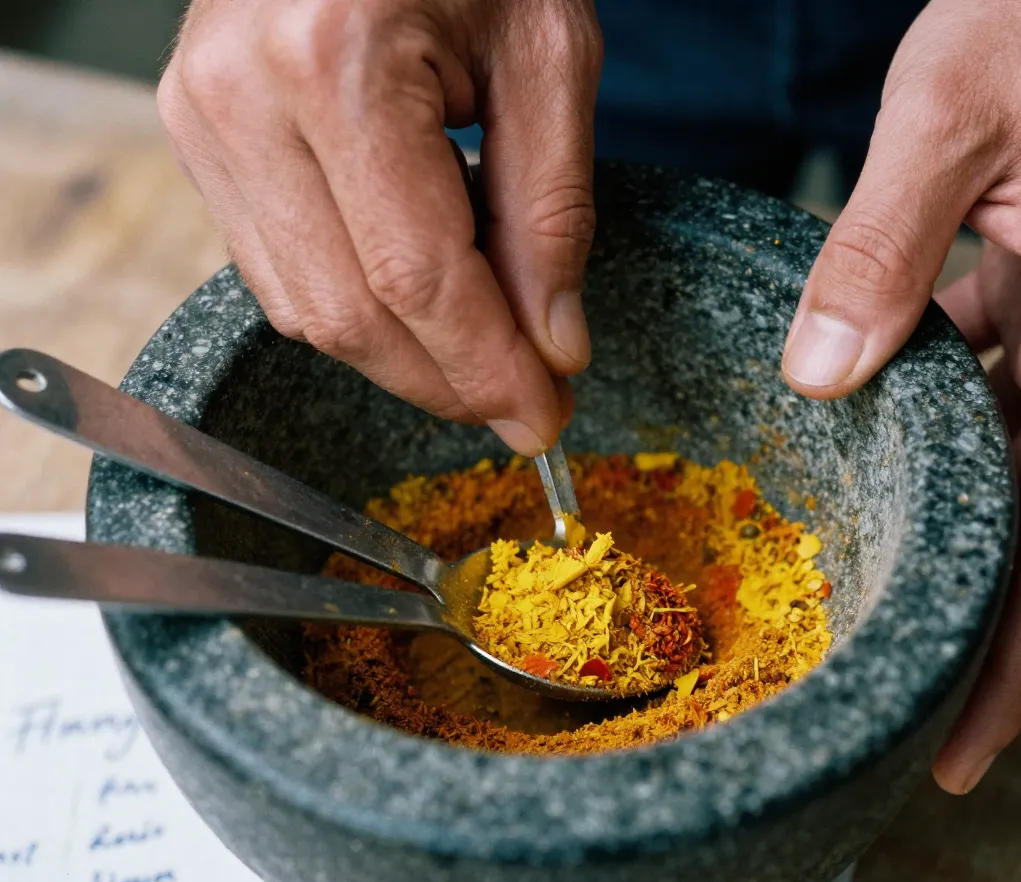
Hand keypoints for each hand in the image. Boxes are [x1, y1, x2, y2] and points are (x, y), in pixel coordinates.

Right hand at [158, 0, 601, 454]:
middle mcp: (243, 98)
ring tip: (482, 348)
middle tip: (521, 403)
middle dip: (446, 381)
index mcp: (335, 57)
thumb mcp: (550, 55)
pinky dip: (359, 313)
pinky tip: (419, 302)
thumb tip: (553, 349)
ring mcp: (203, 120)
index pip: (416, 277)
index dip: (484, 367)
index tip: (539, 418)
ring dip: (404, 358)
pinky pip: (281, 278)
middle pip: (351, 315)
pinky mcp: (198, 139)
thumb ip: (552, 214)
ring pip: (308, 313)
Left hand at [778, 0, 1020, 792]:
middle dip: (992, 647)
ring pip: (1010, 478)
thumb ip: (889, 240)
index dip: (1014, 660)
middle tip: (934, 743)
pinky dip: (939, 450)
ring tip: (894, 640)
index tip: (961, 746)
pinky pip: (989, 398)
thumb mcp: (966, 101)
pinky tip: (884, 483)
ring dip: (963, 562)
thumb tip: (822, 371)